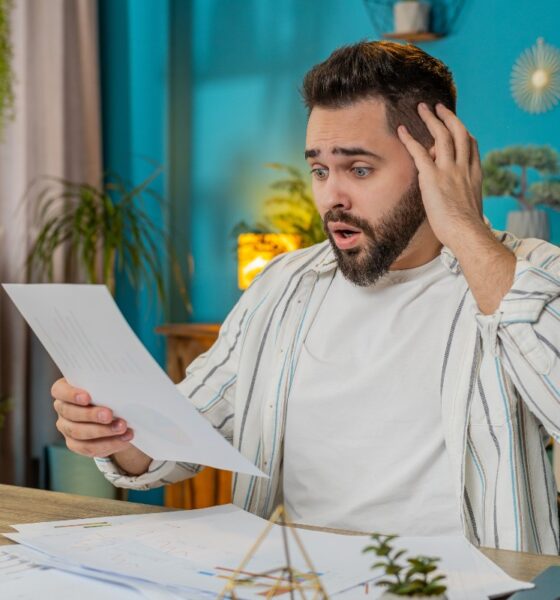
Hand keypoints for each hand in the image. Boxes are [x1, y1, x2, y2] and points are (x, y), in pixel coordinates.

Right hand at [51, 377, 133, 457]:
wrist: (117, 415)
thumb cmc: (110, 394)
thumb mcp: (108, 389)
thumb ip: (108, 389)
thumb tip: (121, 390)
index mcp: (65, 390)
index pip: (59, 391)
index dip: (71, 394)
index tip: (87, 397)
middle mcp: (63, 409)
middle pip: (70, 413)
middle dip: (92, 415)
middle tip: (109, 415)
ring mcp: (67, 428)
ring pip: (78, 432)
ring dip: (103, 431)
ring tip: (122, 428)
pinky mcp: (75, 444)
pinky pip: (88, 447)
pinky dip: (108, 443)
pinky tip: (123, 438)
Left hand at [397, 102, 484, 249]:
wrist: (466, 232)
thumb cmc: (467, 230)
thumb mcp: (470, 209)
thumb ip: (463, 200)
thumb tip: (455, 205)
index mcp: (474, 174)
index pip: (472, 145)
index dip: (463, 133)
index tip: (457, 126)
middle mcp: (463, 167)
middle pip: (458, 133)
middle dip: (448, 117)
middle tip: (438, 107)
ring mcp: (449, 170)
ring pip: (441, 135)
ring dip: (431, 119)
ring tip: (422, 108)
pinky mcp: (433, 177)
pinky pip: (419, 152)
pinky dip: (409, 139)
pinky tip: (401, 130)